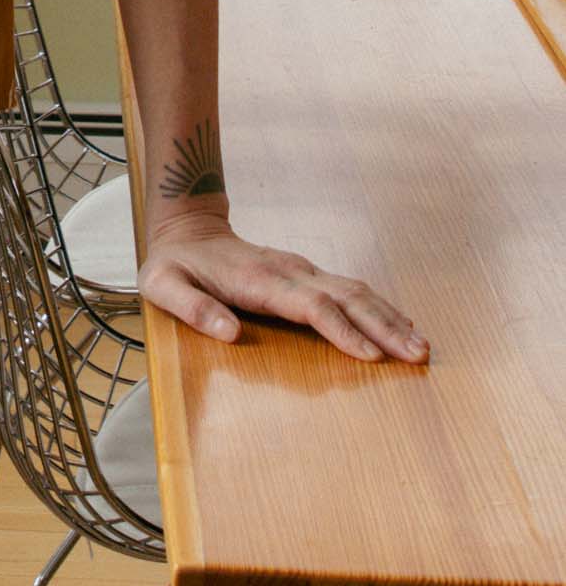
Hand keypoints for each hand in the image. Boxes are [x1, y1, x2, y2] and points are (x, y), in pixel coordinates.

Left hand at [139, 211, 429, 363]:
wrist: (187, 229)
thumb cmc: (174, 265)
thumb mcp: (163, 285)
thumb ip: (193, 308)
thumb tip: (229, 334)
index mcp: (259, 280)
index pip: (310, 305)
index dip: (342, 330)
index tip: (372, 356)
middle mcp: (289, 271)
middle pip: (346, 296)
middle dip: (384, 326)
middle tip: (419, 356)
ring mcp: (301, 270)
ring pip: (356, 290)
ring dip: (390, 317)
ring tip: (422, 346)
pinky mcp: (307, 275)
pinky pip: (351, 290)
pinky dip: (380, 308)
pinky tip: (401, 326)